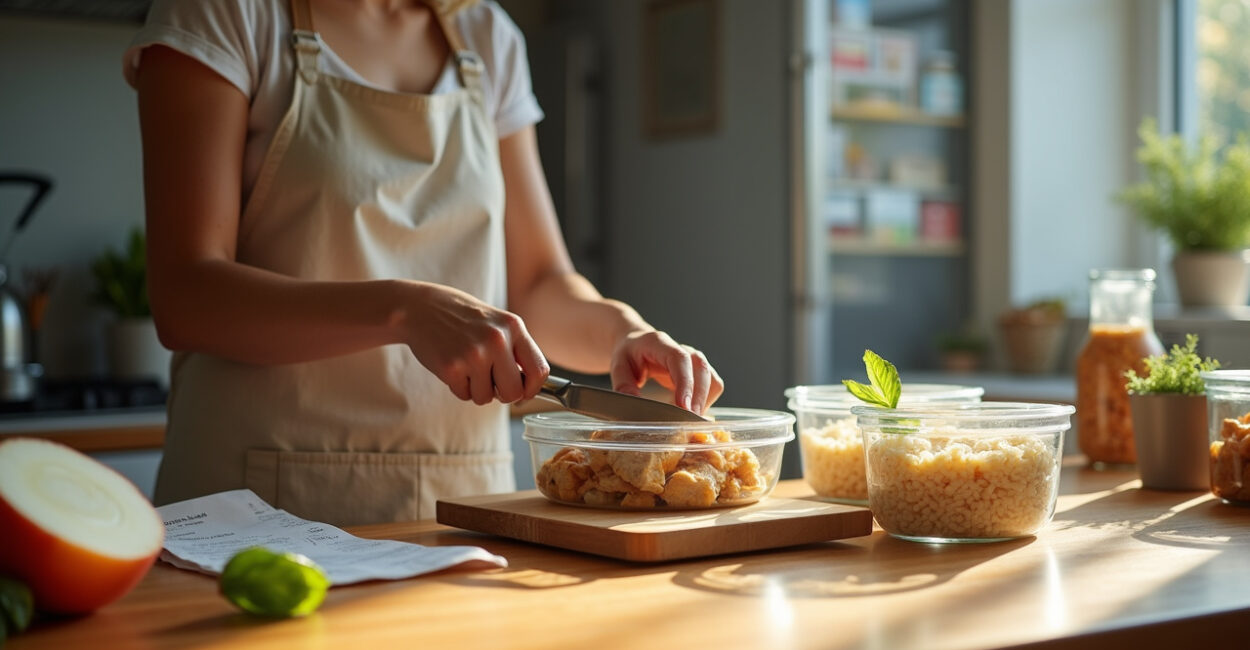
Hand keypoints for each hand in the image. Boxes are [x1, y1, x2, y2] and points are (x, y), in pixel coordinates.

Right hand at [402, 283, 548, 404]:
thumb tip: (529, 388)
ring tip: (466, 366)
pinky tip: (452, 365)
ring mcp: (474, 354)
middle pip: (514, 392)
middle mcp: (497, 340)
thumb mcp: (496, 322)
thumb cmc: (461, 318)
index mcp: (513, 327)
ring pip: (487, 397)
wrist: (420, 308)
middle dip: (502, 394)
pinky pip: (465, 395)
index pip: (540, 370)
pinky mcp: (451, 367)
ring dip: (476, 389)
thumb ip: (515, 349)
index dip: (532, 389)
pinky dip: (459, 387)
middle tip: (490, 381)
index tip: (524, 392)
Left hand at [608, 330, 723, 414]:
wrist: (637, 344)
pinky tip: (689, 412)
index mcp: (661, 344)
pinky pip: (713, 386)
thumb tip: (635, 405)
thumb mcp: (619, 366)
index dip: (685, 382)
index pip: (680, 359)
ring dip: (704, 401)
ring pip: (712, 379)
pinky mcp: (700, 372)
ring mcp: (695, 360)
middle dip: (698, 398)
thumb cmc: (629, 354)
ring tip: (687, 419)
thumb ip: (624, 385)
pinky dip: (706, 401)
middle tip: (687, 421)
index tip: (683, 406)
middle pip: (701, 369)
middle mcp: (683, 349)